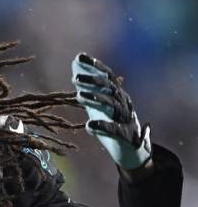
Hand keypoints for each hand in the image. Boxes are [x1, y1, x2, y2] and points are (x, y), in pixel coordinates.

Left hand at [72, 53, 151, 170]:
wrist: (132, 149)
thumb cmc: (112, 121)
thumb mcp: (98, 102)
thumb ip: (87, 84)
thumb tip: (76, 61)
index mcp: (117, 94)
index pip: (107, 77)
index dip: (95, 66)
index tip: (80, 57)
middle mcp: (123, 103)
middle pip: (109, 89)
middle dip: (93, 81)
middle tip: (75, 78)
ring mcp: (125, 119)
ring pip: (112, 107)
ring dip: (95, 100)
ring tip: (79, 95)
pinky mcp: (125, 136)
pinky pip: (114, 130)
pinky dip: (102, 127)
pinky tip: (90, 126)